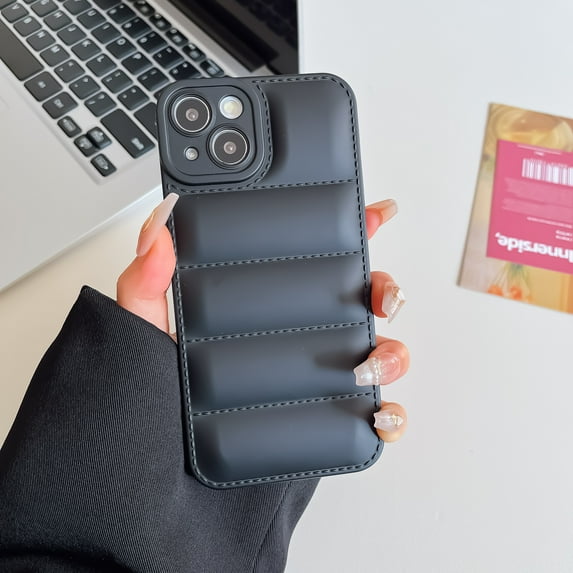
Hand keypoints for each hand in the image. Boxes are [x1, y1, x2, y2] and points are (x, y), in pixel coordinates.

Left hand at [117, 195, 408, 441]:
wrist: (164, 475)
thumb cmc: (155, 398)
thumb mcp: (146, 328)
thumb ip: (146, 280)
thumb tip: (159, 228)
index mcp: (265, 305)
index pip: (315, 259)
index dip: (350, 232)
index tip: (373, 214)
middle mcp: (297, 337)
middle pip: (360, 301)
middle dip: (385, 291)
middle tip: (381, 296)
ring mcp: (316, 379)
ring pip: (378, 354)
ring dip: (393, 353)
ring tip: (371, 362)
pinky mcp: (325, 422)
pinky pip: (374, 418)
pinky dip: (392, 416)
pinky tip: (381, 413)